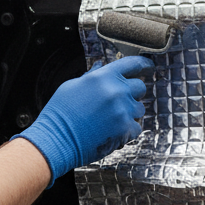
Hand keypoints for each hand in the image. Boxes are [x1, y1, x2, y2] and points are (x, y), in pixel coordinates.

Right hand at [15, 56, 151, 184]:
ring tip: (110, 120)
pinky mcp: (125, 129)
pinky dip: (127, 131)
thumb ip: (92, 75)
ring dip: (130, 113)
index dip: (143, 64)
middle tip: (117, 103)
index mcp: (103, 77)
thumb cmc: (60, 114)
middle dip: (132, 94)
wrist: (55, 140)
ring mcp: (123, 110)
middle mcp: (116, 91)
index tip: (148, 67)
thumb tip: (101, 66)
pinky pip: (136, 127)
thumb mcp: (72, 86)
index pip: (132, 64)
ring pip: (140, 109)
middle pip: (140, 87)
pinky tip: (111, 131)